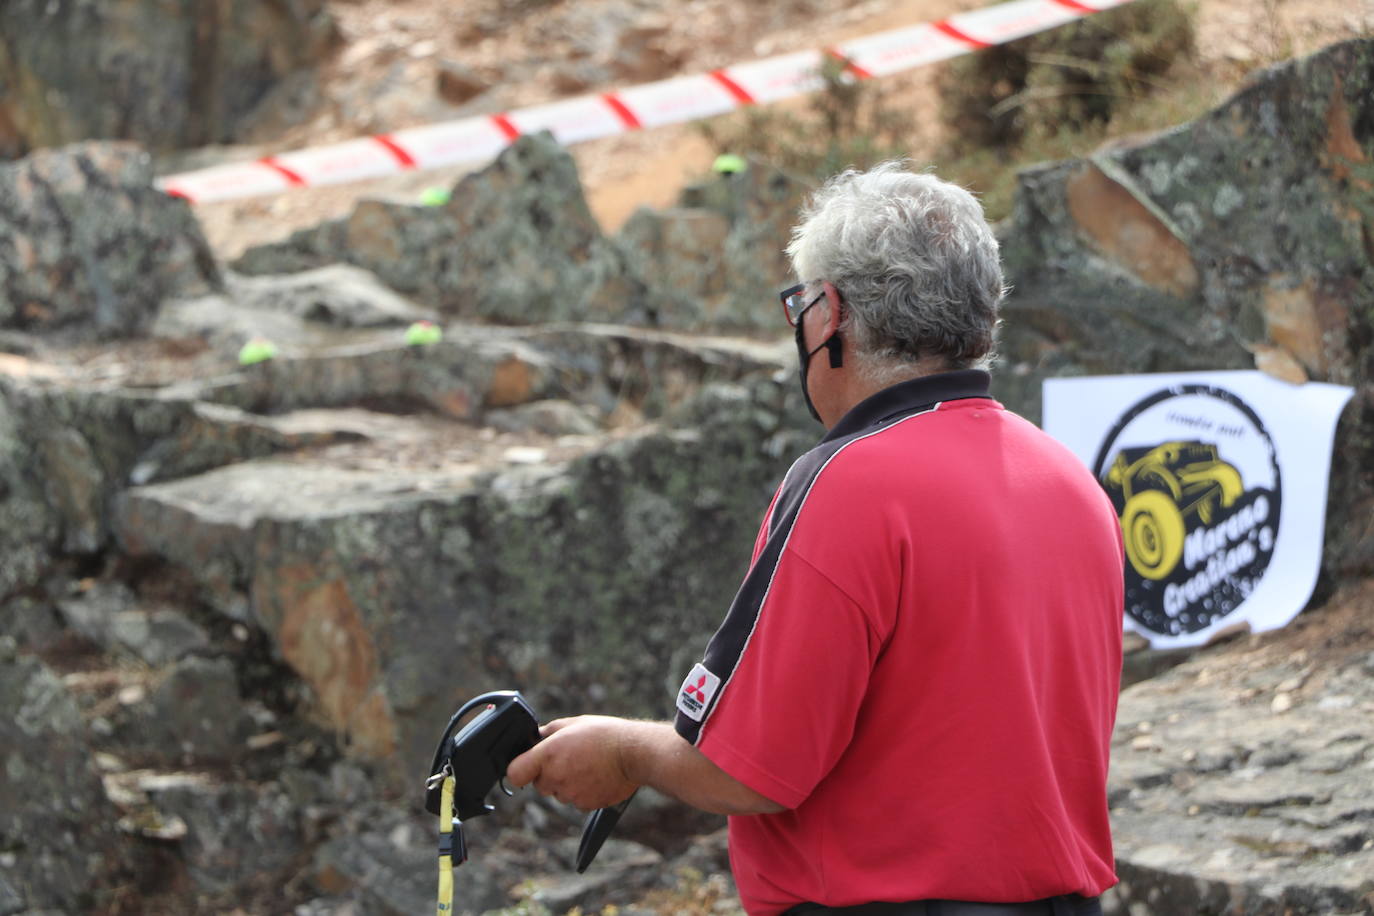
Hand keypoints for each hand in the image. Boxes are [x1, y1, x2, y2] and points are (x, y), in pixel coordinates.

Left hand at [506, 716, 638, 810]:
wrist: (634, 753)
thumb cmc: (604, 734)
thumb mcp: (572, 723)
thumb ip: (548, 733)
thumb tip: (535, 738)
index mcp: (548, 754)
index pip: (515, 774)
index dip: (519, 770)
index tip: (527, 767)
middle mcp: (556, 776)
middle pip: (538, 785)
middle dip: (549, 775)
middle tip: (568, 760)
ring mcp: (570, 794)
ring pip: (558, 794)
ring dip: (567, 784)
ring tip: (586, 766)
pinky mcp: (585, 805)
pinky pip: (576, 802)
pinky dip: (583, 793)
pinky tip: (595, 777)